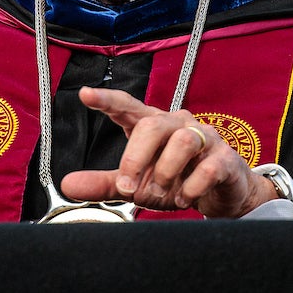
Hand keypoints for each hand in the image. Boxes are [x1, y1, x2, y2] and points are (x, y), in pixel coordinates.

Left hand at [62, 87, 280, 218]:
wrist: (221, 196)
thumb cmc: (176, 181)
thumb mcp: (136, 185)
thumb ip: (104, 183)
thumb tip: (67, 185)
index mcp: (153, 125)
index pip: (128, 106)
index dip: (107, 99)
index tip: (85, 94)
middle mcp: (178, 124)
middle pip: (152, 125)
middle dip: (135, 158)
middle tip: (127, 187)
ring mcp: (205, 138)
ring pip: (182, 141)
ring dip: (165, 172)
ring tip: (159, 193)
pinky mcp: (226, 159)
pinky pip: (208, 167)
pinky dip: (191, 186)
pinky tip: (184, 197)